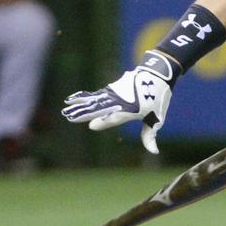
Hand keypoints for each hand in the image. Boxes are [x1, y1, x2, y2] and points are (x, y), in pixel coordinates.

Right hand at [61, 52, 175, 153]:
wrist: (157, 73)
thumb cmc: (158, 98)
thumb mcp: (156, 119)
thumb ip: (150, 136)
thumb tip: (154, 152)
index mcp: (132, 109)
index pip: (115, 117)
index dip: (104, 122)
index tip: (92, 126)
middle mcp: (121, 100)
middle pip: (100, 108)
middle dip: (85, 113)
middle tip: (69, 117)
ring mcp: (115, 93)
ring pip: (95, 100)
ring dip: (81, 105)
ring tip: (67, 109)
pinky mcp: (112, 88)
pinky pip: (97, 95)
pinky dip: (85, 97)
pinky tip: (74, 99)